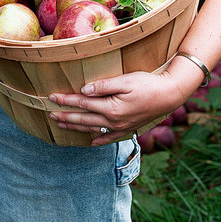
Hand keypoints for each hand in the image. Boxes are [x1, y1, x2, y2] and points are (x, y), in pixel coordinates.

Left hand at [49, 70, 179, 144]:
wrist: (169, 95)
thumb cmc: (148, 84)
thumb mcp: (125, 80)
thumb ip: (104, 86)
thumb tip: (85, 90)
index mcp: (110, 108)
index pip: (82, 104)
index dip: (66, 100)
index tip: (52, 97)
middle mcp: (113, 121)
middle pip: (84, 119)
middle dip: (66, 117)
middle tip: (50, 115)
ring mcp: (121, 127)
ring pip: (93, 129)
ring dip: (76, 128)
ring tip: (63, 126)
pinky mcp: (129, 129)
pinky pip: (110, 137)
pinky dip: (99, 139)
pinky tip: (92, 141)